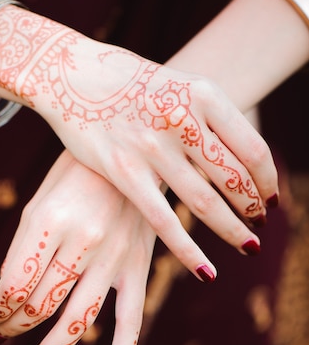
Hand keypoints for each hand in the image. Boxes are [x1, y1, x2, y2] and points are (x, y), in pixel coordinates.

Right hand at [0, 6, 278, 263]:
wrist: (71, 73)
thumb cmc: (131, 82)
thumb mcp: (179, 85)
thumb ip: (210, 118)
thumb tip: (243, 157)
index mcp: (203, 94)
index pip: (253, 149)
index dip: (268, 181)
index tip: (272, 199)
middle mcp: (181, 120)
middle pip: (234, 178)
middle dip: (254, 208)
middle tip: (260, 225)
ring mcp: (151, 147)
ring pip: (205, 203)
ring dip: (233, 230)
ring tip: (249, 246)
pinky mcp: (123, 171)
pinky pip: (163, 220)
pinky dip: (189, 251)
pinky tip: (206, 271)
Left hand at [0, 150, 156, 344]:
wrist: (132, 152)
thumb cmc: (75, 175)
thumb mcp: (41, 201)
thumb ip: (25, 249)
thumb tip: (8, 296)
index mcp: (50, 219)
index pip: (13, 283)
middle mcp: (83, 241)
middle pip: (39, 304)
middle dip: (11, 326)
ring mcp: (114, 257)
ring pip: (78, 320)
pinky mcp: (138, 266)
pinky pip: (131, 320)